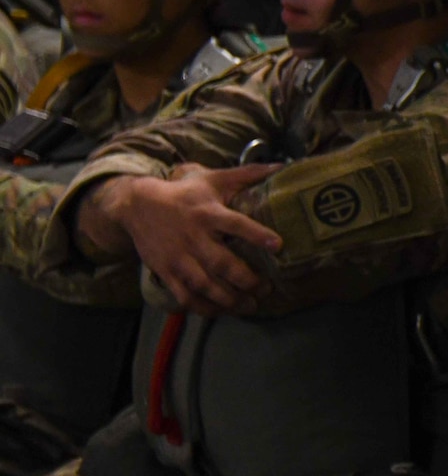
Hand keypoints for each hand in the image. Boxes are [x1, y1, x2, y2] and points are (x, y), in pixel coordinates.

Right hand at [80, 165, 281, 313]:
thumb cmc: (183, 193)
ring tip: (249, 305)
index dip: (256, 235)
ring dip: (229, 299)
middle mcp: (193, 236)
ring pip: (205, 285)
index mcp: (207, 212)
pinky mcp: (165, 271)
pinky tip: (221, 310)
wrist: (136, 205)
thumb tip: (283, 165)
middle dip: (247, 280)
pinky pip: (185, 296)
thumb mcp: (213, 180)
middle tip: (266, 288)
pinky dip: (204, 307)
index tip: (277, 245)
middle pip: (222, 263)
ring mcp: (178, 257)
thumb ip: (247, 174)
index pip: (235, 223)